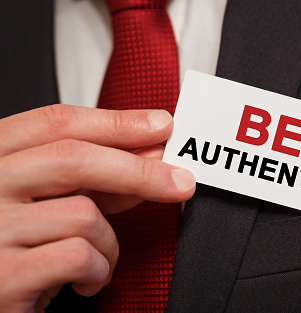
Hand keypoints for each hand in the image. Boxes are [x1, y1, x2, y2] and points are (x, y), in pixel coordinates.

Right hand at [0, 105, 194, 312]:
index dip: (116, 122)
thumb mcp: (54, 204)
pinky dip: (99, 270)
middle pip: (73, 158)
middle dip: (139, 170)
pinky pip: (78, 255)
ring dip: (110, 242)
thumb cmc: (22, 249)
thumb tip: (151, 153)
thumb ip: (96, 178)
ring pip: (82, 214)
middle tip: (181, 182)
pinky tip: (87, 279)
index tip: (161, 125)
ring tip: (100, 258)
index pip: (56, 122)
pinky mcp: (3, 275)